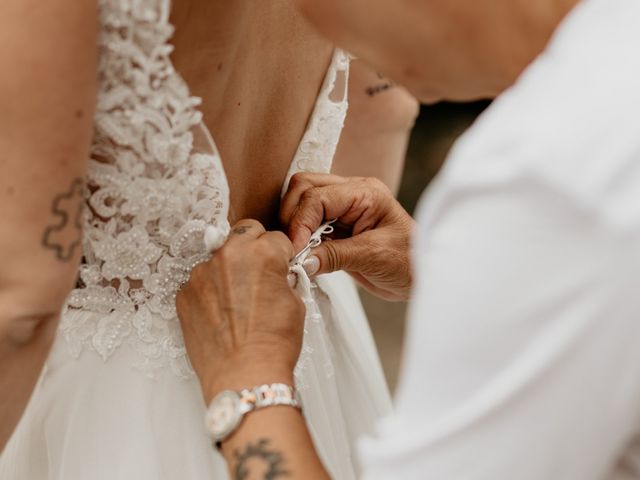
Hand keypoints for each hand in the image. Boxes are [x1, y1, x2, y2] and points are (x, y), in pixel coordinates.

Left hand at [176, 220, 304, 402]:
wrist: (244, 376)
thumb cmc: (272, 344)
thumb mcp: (295, 303)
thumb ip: (283, 278)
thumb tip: (277, 274)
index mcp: (262, 253)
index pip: (275, 237)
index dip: (281, 254)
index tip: (281, 266)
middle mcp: (229, 256)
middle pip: (244, 232)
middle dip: (254, 247)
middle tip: (259, 272)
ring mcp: (202, 273)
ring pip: (220, 257)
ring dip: (230, 270)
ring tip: (238, 301)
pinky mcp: (184, 293)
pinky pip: (201, 281)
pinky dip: (210, 291)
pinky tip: (221, 314)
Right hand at [280, 173, 414, 300]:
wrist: (421, 277)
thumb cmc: (409, 262)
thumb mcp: (374, 257)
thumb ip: (335, 256)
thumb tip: (302, 260)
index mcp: (365, 193)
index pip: (317, 196)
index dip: (300, 222)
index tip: (295, 250)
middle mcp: (351, 193)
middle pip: (304, 187)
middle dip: (292, 217)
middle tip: (292, 249)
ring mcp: (342, 208)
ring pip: (302, 201)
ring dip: (293, 224)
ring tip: (297, 252)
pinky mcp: (336, 226)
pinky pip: (308, 222)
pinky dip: (300, 236)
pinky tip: (303, 254)